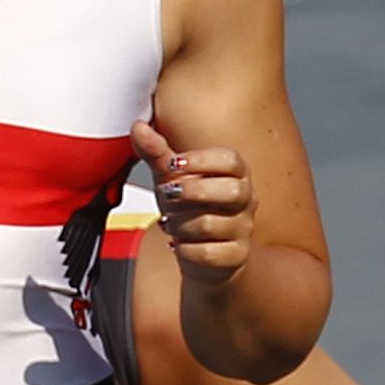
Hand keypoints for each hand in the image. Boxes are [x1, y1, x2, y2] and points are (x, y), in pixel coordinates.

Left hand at [131, 119, 256, 285]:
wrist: (201, 253)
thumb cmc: (189, 208)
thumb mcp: (171, 177)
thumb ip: (156, 152)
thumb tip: (138, 127)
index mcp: (236, 173)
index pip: (230, 160)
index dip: (201, 160)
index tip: (173, 164)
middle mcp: (246, 199)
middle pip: (232, 191)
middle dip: (192, 192)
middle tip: (168, 194)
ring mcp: (244, 229)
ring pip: (212, 224)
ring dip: (180, 224)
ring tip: (171, 223)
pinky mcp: (236, 256)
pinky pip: (208, 252)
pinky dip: (185, 249)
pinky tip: (180, 243)